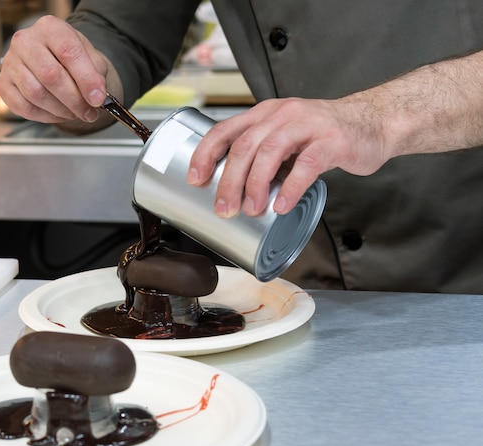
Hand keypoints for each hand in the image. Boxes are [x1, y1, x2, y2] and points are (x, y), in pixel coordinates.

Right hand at [0, 15, 110, 123]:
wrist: (50, 58)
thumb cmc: (69, 57)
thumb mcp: (90, 57)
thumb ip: (96, 74)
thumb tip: (96, 96)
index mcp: (50, 28)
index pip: (68, 52)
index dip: (86, 79)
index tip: (98, 99)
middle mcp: (25, 41)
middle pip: (51, 75)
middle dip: (74, 100)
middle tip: (89, 113)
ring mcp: (11, 63)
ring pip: (36, 94)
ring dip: (61, 110)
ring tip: (75, 113)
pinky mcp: (4, 85)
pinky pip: (25, 107)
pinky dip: (46, 116)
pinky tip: (58, 114)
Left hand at [187, 97, 389, 215]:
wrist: (373, 123)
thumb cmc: (324, 136)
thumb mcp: (286, 138)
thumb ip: (262, 157)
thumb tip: (234, 192)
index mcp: (265, 114)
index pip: (225, 129)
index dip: (205, 154)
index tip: (195, 179)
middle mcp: (282, 114)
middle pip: (245, 146)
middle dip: (229, 180)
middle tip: (224, 208)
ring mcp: (308, 125)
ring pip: (270, 151)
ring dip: (256, 183)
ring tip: (250, 209)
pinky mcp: (332, 140)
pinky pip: (307, 164)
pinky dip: (291, 186)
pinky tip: (282, 205)